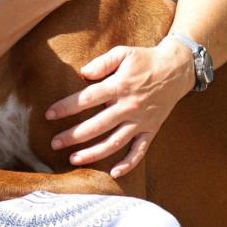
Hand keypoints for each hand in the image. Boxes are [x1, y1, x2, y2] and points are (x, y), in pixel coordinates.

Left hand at [44, 38, 194, 177]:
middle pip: (97, 125)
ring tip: (74, 159)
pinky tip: (113, 172)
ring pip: (114, 143)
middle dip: (73, 136)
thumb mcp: (123, 53)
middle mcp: (129, 107)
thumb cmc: (145, 60)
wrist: (176, 70)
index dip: (66, 107)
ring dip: (93, 153)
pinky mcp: (151, 130)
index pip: (87, 99)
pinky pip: (140, 151)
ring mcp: (141, 121)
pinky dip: (128, 164)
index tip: (49, 114)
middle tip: (54, 143)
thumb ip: (102, 63)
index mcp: (119, 86)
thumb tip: (83, 74)